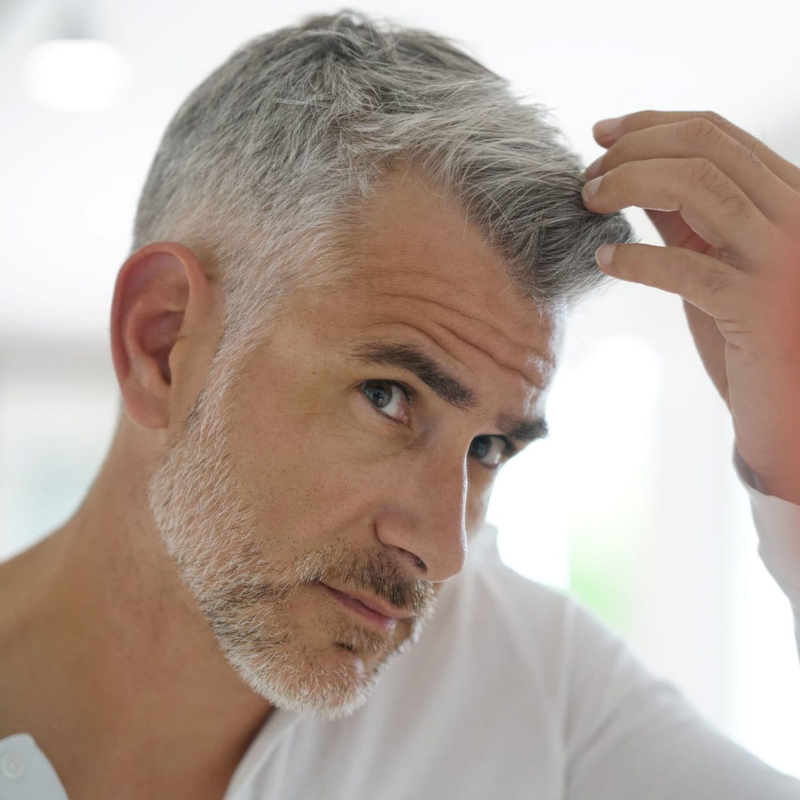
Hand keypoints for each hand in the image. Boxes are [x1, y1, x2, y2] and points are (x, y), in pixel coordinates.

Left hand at [581, 110, 799, 502]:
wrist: (792, 409)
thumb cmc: (754, 335)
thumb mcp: (722, 261)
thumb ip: (691, 220)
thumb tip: (636, 177)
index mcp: (789, 196)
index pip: (716, 133)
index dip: (650, 124)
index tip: (602, 132)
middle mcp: (796, 215)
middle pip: (703, 146)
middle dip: (631, 151)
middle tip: (587, 178)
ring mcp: (782, 258)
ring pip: (697, 184)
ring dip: (627, 184)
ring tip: (588, 203)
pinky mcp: (759, 307)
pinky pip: (683, 265)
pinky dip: (634, 257)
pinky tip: (605, 260)